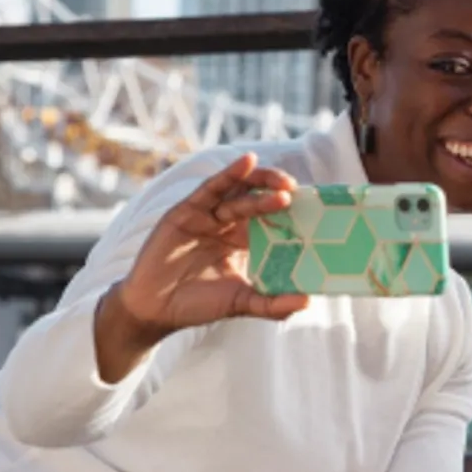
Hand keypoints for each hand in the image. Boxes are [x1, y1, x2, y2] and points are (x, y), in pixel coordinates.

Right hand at [96, 154, 308, 380]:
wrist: (154, 310)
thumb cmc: (197, 305)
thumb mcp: (240, 304)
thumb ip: (272, 304)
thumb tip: (308, 301)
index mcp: (244, 243)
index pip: (273, 221)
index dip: (292, 214)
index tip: (316, 210)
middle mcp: (228, 225)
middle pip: (258, 200)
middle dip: (278, 192)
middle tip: (297, 192)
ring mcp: (208, 216)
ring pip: (239, 193)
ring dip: (261, 184)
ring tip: (283, 184)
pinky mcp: (187, 210)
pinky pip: (211, 188)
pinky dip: (230, 174)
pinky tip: (248, 162)